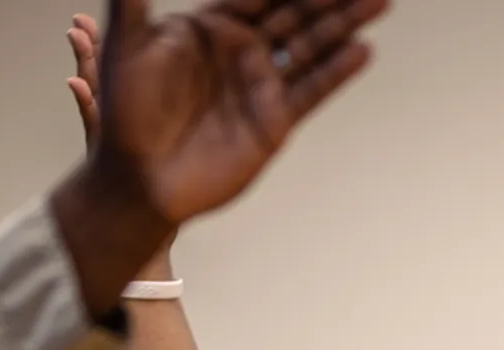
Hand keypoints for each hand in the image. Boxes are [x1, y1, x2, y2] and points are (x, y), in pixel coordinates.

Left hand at [51, 1, 385, 312]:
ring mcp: (261, 85)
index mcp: (210, 27)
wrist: (139, 178)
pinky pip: (312, 90)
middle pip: (295, 12)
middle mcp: (242, 52)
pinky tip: (362, 51)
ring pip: (312, 45)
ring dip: (346, 23)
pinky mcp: (275, 121)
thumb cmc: (124, 112)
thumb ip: (132, 1)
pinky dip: (338, 71)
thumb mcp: (124, 45)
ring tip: (379, 2)